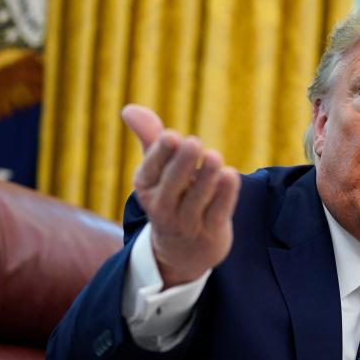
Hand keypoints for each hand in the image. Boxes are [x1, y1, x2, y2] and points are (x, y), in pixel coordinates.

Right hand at [121, 104, 239, 287]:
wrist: (183, 250)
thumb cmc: (172, 195)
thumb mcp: (158, 169)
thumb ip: (149, 137)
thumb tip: (129, 109)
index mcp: (145, 187)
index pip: (151, 169)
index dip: (161, 153)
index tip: (171, 137)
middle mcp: (162, 207)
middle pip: (172, 185)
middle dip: (182, 164)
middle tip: (192, 142)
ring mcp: (187, 223)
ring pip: (197, 199)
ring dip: (206, 177)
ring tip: (214, 157)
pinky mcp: (211, 233)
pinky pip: (218, 212)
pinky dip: (224, 195)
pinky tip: (230, 175)